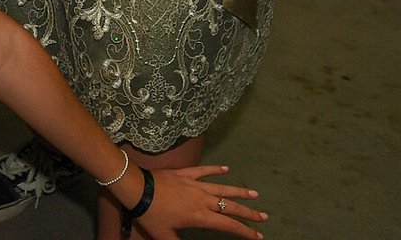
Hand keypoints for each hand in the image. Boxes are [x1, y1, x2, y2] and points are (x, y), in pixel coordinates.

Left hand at [134, 164, 265, 239]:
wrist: (137, 188)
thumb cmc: (151, 214)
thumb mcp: (165, 236)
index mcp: (200, 216)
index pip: (228, 225)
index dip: (245, 232)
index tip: (258, 236)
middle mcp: (203, 199)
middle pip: (230, 206)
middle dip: (249, 213)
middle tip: (264, 216)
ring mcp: (195, 184)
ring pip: (222, 188)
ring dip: (239, 191)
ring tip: (254, 194)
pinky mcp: (185, 173)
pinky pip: (203, 171)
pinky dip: (215, 169)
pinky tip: (226, 168)